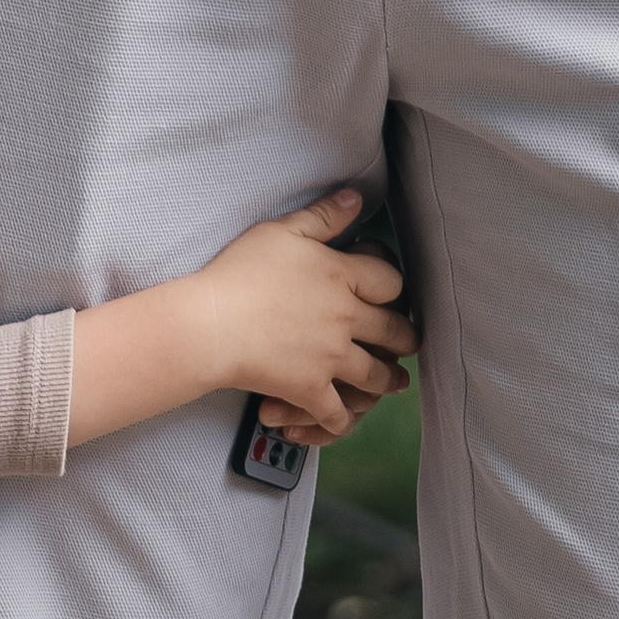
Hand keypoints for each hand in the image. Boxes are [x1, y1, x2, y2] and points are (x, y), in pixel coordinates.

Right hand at [211, 187, 416, 445]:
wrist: (211, 323)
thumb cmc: (240, 272)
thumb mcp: (281, 231)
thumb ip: (323, 216)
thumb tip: (357, 198)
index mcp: (342, 277)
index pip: (390, 283)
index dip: (395, 287)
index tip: (392, 293)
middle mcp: (346, 319)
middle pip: (394, 331)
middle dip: (405, 338)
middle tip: (407, 341)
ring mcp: (331, 358)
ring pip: (375, 374)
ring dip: (389, 379)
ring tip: (395, 382)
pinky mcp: (310, 389)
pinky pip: (336, 412)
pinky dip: (342, 420)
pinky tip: (343, 418)